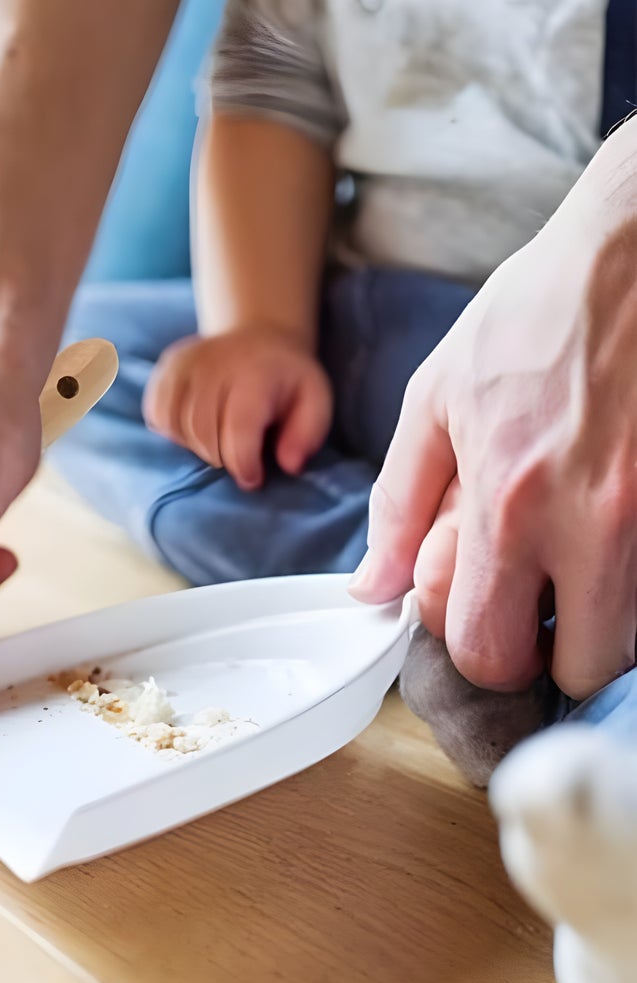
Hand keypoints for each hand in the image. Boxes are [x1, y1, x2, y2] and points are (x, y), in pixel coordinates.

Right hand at [144, 327, 331, 490]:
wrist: (261, 336)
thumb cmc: (288, 379)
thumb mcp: (316, 401)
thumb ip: (307, 435)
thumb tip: (289, 465)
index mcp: (255, 374)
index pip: (237, 429)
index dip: (243, 464)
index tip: (253, 478)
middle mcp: (213, 363)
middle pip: (201, 432)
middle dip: (220, 458)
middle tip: (237, 459)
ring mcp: (184, 363)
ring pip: (175, 426)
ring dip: (195, 447)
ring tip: (217, 443)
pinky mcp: (165, 368)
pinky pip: (156, 413)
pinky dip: (172, 432)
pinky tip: (193, 429)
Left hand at [351, 135, 636, 699]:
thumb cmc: (535, 314)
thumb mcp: (437, 398)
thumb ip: (398, 506)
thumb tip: (373, 587)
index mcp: (511, 506)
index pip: (488, 652)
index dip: (480, 650)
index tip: (485, 616)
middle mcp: (594, 527)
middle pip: (578, 669)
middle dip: (552, 654)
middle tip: (540, 606)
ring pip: (634, 639)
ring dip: (603, 623)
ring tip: (578, 567)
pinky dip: (635, 580)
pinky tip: (613, 530)